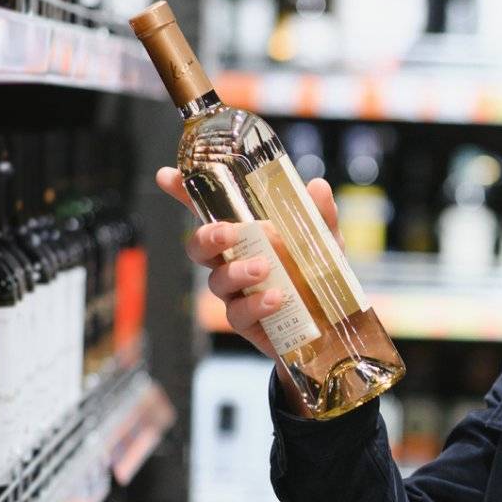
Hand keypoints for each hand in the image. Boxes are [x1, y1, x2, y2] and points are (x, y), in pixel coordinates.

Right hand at [158, 166, 339, 359]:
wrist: (335, 324)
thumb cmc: (318, 275)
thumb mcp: (325, 241)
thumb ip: (320, 215)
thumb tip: (317, 186)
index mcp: (245, 234)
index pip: (209, 210)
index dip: (184, 193)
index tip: (167, 176)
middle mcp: (232, 261)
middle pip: (199, 247)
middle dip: (207, 237)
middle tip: (228, 233)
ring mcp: (236, 293)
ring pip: (217, 280)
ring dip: (237, 271)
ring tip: (263, 268)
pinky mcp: (246, 321)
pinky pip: (239, 313)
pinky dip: (256, 304)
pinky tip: (276, 298)